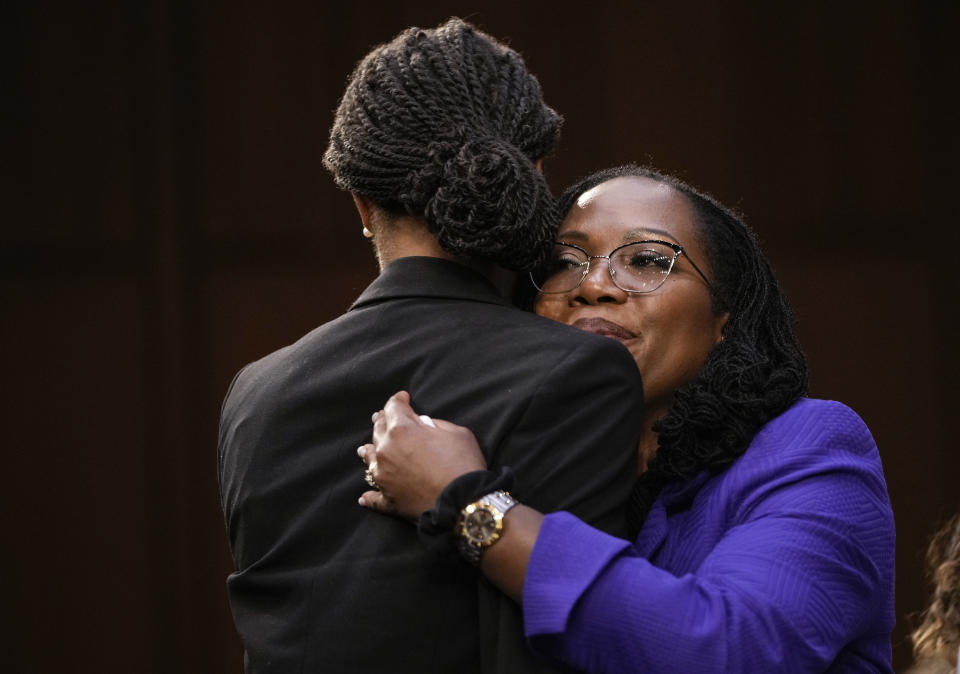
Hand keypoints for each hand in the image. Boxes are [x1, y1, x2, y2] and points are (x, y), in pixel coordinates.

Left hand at [358, 391, 485, 520]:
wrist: (462, 502)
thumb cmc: (463, 464)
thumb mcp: (457, 433)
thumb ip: (436, 424)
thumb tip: (424, 426)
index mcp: (402, 429)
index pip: (394, 407)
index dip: (399, 400)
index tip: (403, 398)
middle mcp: (386, 450)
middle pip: (378, 429)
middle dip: (382, 421)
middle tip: (383, 417)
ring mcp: (384, 475)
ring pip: (369, 459)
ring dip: (367, 451)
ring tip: (363, 449)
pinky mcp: (387, 499)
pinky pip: (373, 498)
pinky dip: (369, 497)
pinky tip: (364, 498)